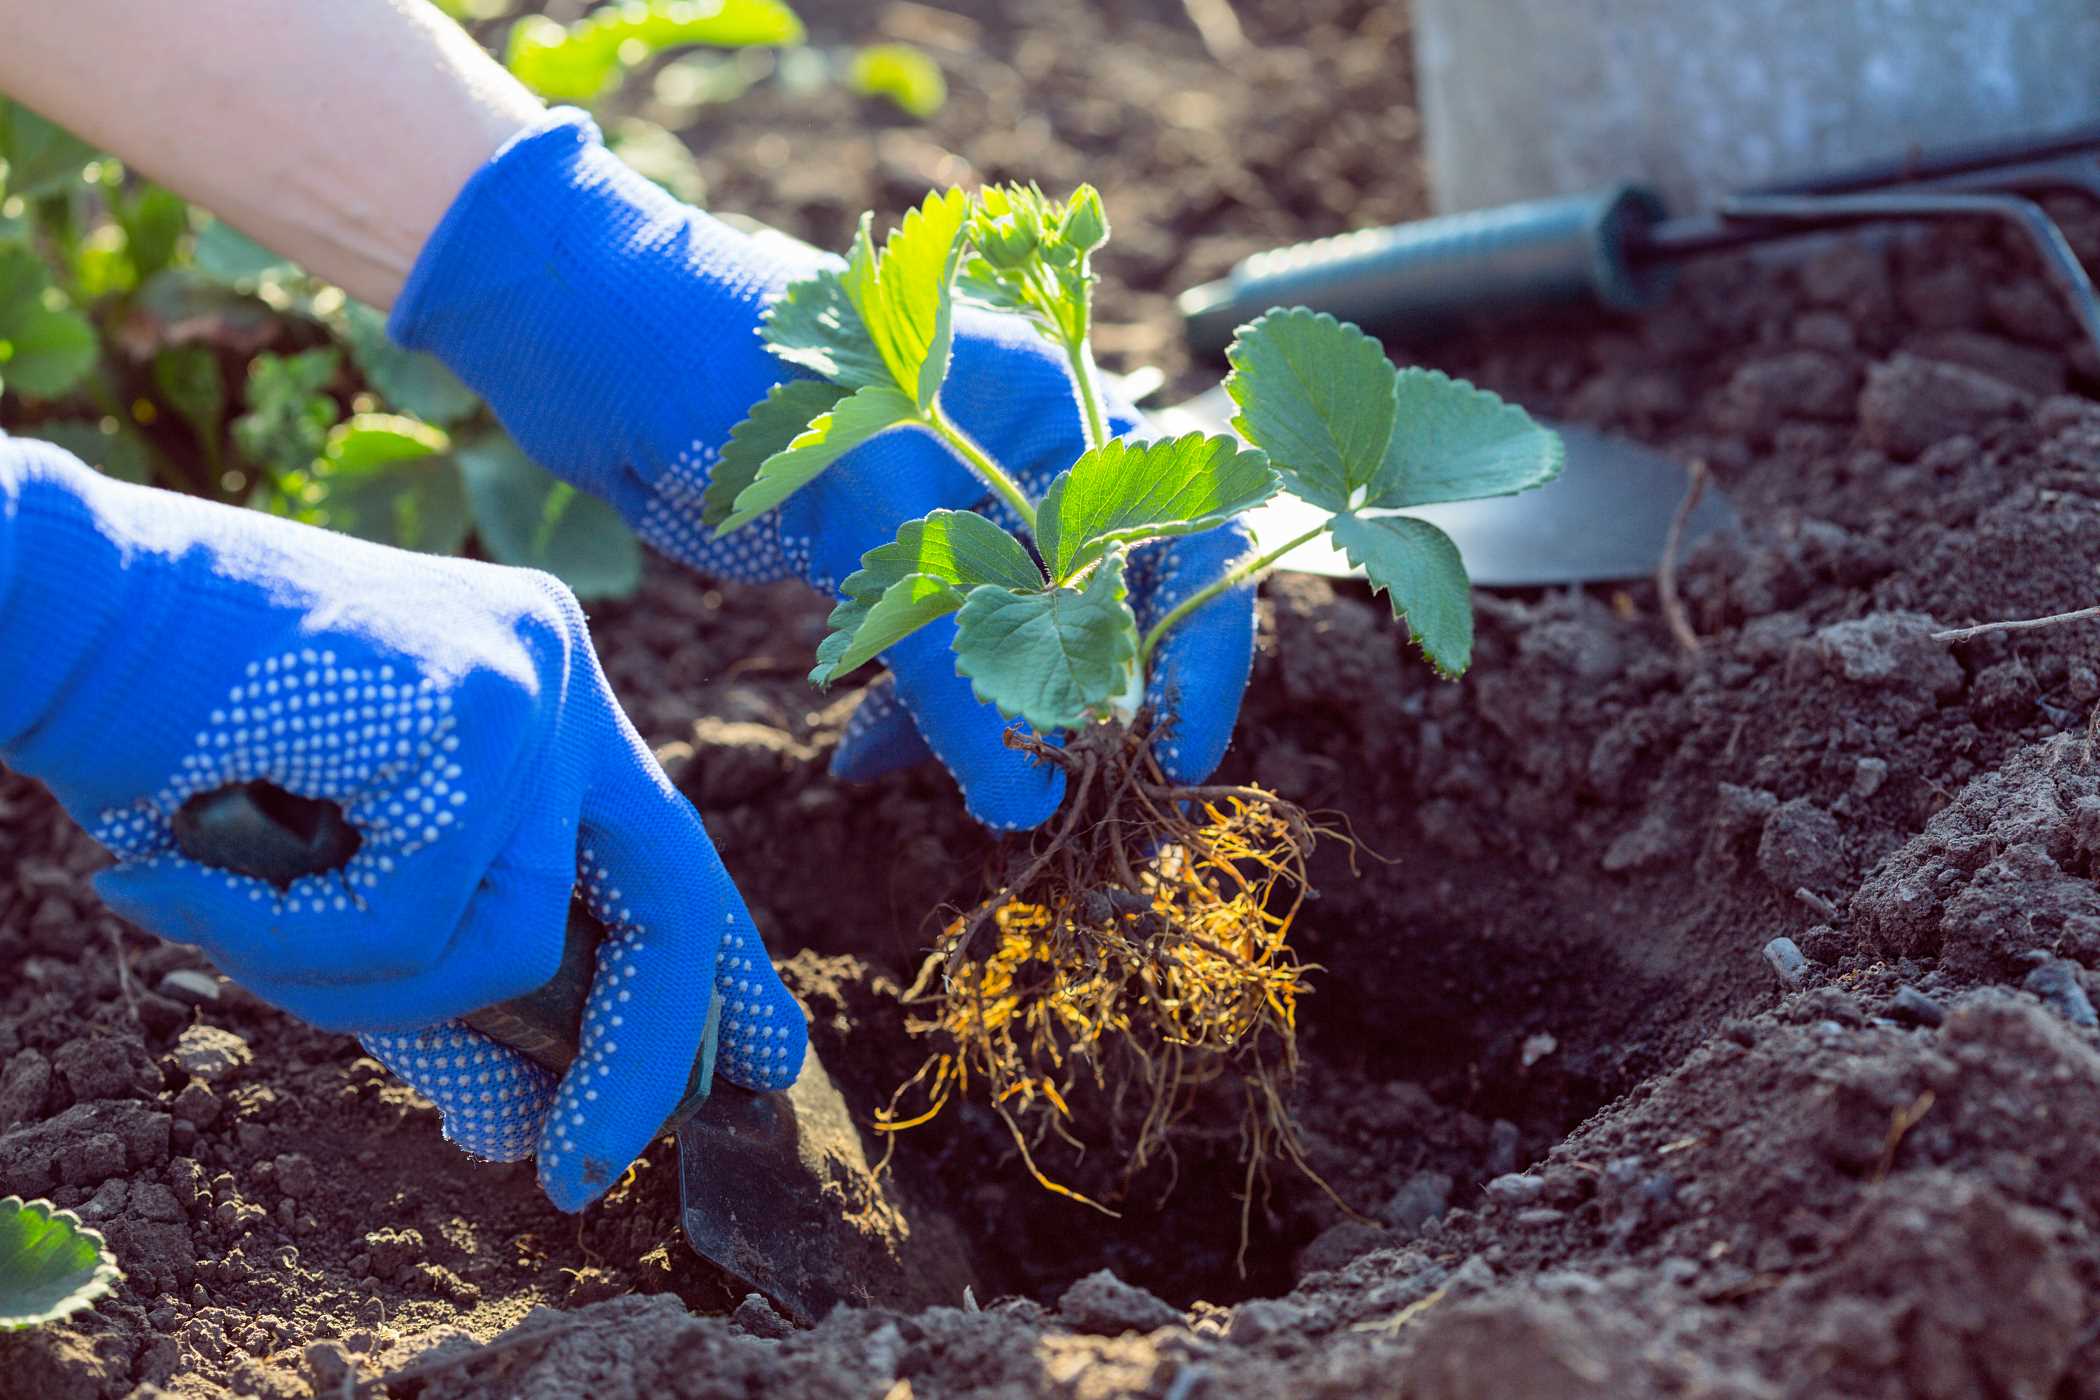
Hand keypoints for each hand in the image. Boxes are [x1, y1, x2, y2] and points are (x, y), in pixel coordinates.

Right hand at [0, 440, 804, 1208]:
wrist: (48, 610)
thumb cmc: (166, 740)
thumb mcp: (327, 887)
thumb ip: (432, 987)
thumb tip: (514, 1125)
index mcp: (539, 698)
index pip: (660, 856)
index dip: (711, 972)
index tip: (753, 1063)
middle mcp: (558, 674)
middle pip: (667, 896)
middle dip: (636, 1053)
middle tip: (578, 1172)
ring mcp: (529, 679)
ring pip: (509, 942)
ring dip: (356, 986)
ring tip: (222, 927)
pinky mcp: (472, 705)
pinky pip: (416, 920)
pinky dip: (289, 941)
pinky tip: (187, 885)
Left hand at [390, 111, 1257, 829]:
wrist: (586, 329)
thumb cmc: (731, 364)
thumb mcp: (858, 507)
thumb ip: (946, 654)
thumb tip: (1028, 799)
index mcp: (1057, 409)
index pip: (1182, 530)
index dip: (1200, 647)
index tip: (1172, 756)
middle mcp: (1023, 460)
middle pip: (1106, 604)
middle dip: (1091, 708)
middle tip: (1065, 800)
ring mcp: (952, 510)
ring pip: (1014, 645)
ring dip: (994, 727)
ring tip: (969, 798)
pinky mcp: (883, 556)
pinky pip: (931, 656)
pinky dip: (912, 715)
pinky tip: (863, 765)